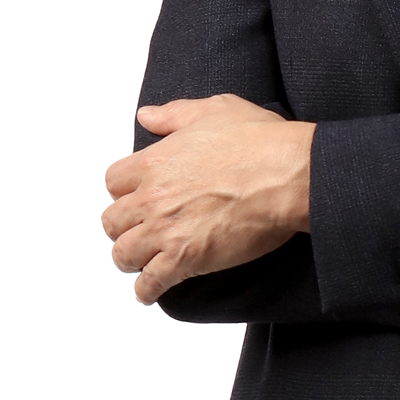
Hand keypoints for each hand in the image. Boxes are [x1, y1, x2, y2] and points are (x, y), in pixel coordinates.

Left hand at [101, 93, 314, 304]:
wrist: (288, 173)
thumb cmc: (260, 141)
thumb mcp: (216, 109)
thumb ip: (175, 114)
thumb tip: (146, 116)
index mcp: (156, 161)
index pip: (114, 181)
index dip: (124, 189)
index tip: (136, 194)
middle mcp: (153, 197)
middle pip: (112, 221)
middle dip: (124, 226)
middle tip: (141, 228)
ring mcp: (166, 230)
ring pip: (122, 255)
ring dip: (132, 258)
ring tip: (145, 258)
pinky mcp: (184, 260)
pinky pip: (148, 284)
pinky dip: (147, 290)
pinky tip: (154, 288)